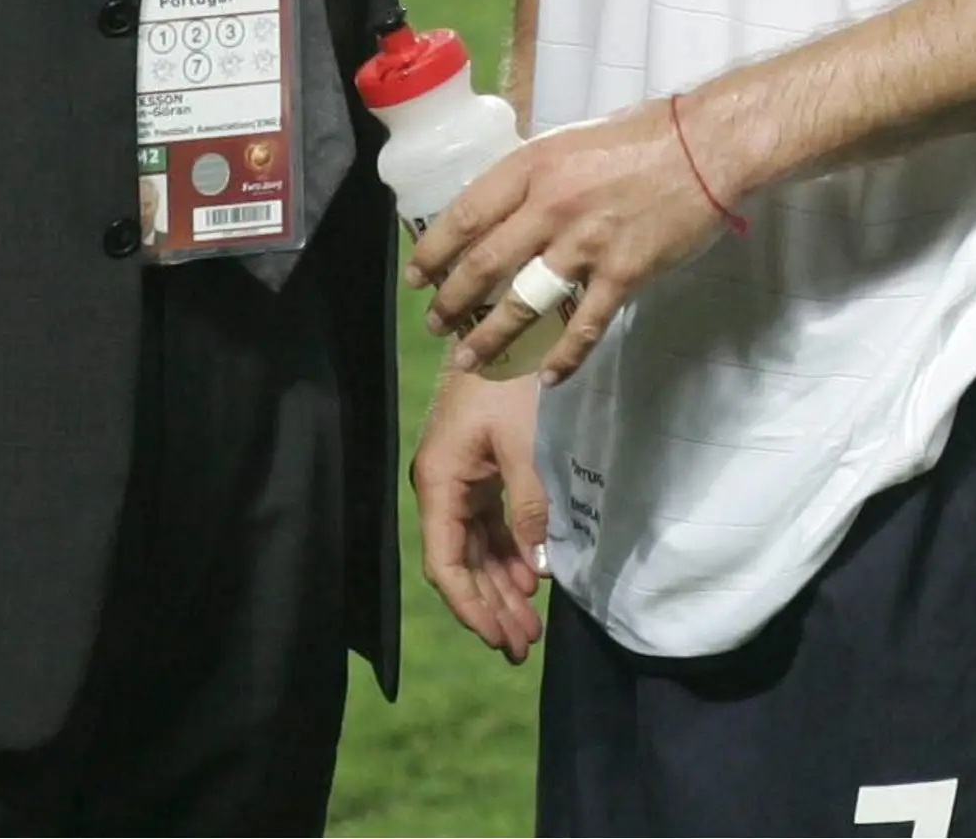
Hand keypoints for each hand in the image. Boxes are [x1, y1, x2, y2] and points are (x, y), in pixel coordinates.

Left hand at [406, 101, 733, 382]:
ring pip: (523, 302)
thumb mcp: (569, 142)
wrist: (706, 148)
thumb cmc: (638, 137)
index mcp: (532, 167)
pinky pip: (583, 326)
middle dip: (452, 301)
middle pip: (485, 264)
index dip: (435, 250)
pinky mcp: (623, 274)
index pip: (466, 214)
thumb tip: (502, 209)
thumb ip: (534, 177)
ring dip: (490, 336)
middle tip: (434, 324)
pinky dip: (563, 357)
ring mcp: (586, 244)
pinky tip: (545, 376)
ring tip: (467, 358)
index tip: (417, 275)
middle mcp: (550, 206)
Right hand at [412, 370, 546, 661]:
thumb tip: (536, 568)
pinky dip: (506, 555)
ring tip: (528, 626)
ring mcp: (459, 479)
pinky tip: (528, 579)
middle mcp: (441, 486)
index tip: (499, 639)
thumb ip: (528, 508)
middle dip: (489, 607)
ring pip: (474, 549)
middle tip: (522, 647)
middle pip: (459, 563)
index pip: (446, 563)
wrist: (507, 327)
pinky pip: (487, 526)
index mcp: (439, 481)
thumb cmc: (510, 383)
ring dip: (499, 587)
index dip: (471, 607)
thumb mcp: (523, 445)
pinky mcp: (479, 470)